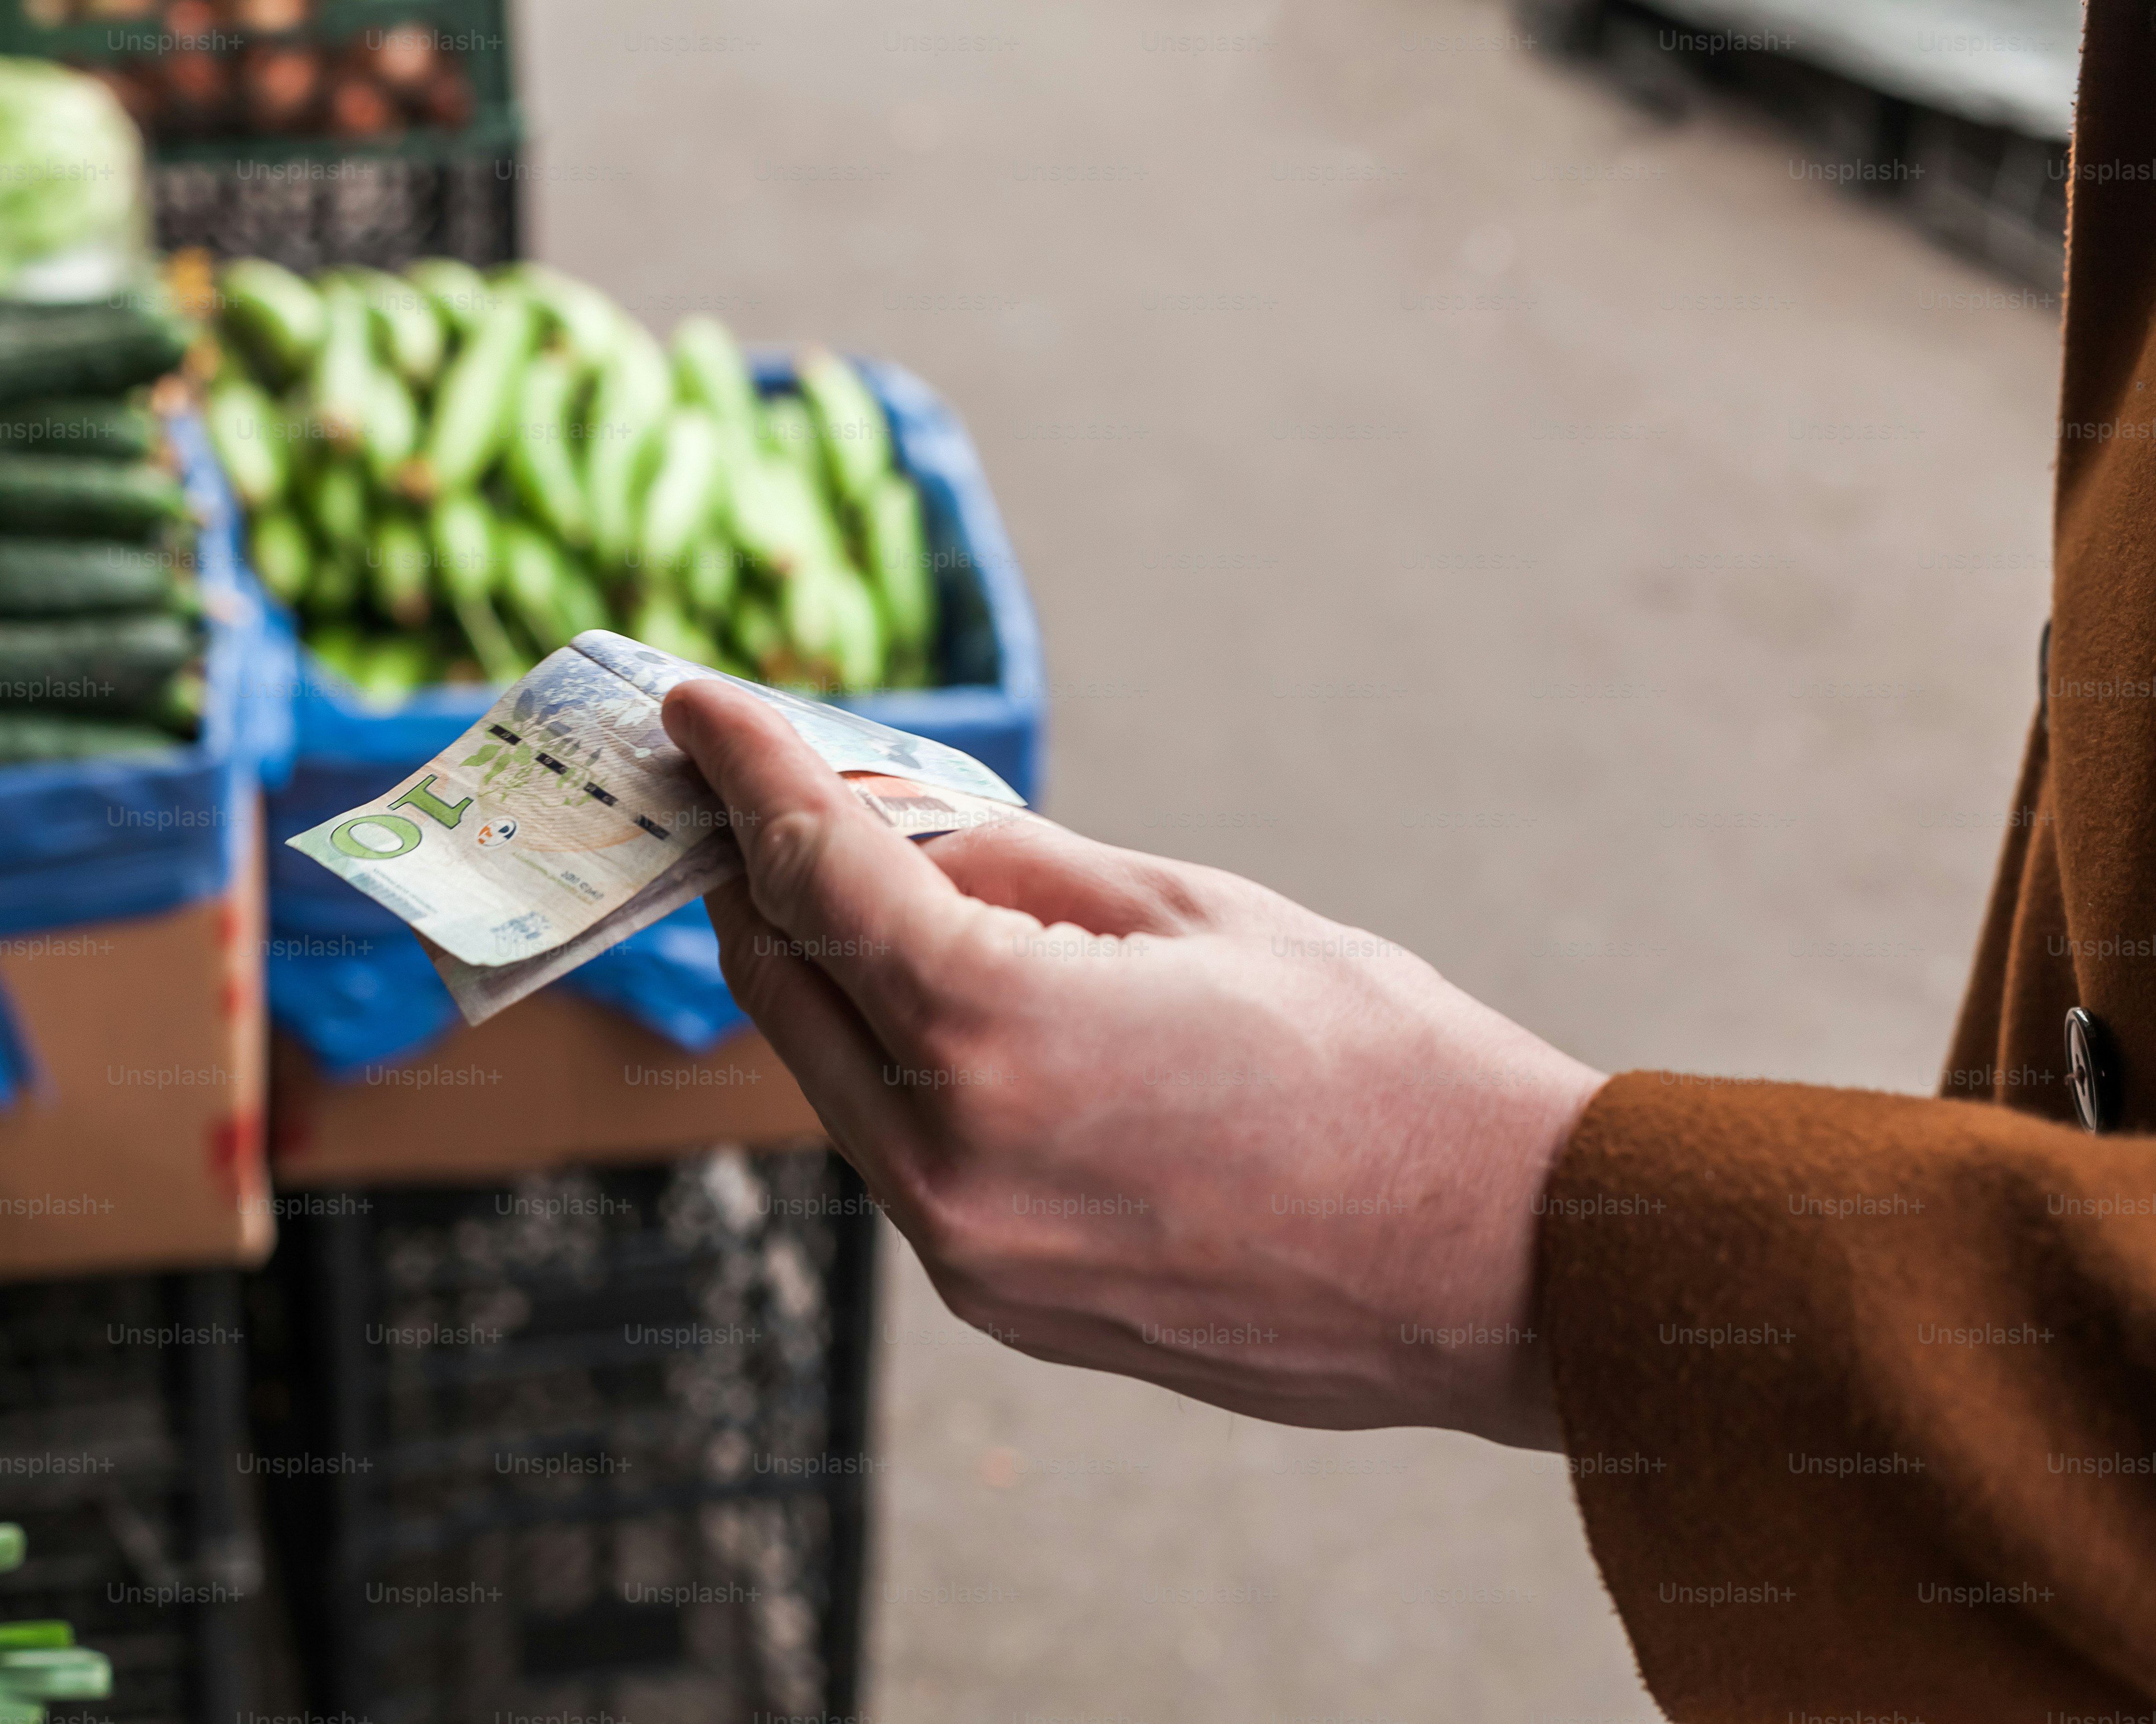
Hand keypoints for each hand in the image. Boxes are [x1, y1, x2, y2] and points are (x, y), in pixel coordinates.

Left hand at [660, 679, 1606, 1449]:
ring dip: (826, 969)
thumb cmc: (1380, 1067)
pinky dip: (891, 1062)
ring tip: (864, 881)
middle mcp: (951, 1164)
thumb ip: (1016, 873)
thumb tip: (902, 836)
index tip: (702, 709)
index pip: (817, 871)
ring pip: (831, 1073)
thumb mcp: (1190, 913)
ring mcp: (968, 1253)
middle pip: (787, 980)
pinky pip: (896, 1152)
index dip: (750, 770)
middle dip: (762, 867)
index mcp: (1000, 1038)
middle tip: (763, 785)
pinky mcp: (999, 1301)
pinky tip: (938, 1002)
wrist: (1494, 1264)